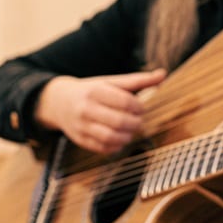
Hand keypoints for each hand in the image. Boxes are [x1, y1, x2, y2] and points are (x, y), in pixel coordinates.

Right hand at [34, 69, 165, 153]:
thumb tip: (163, 74)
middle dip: (136, 123)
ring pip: (111, 137)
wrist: (59, 102)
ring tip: (131, 130)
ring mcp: (81, 126)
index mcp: (96, 91)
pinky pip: (103, 148)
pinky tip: (121, 138)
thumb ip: (138, 80)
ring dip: (128, 136)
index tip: (141, 108)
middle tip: (139, 121)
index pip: (125, 102)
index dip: (139, 108)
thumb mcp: (112, 81)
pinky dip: (117, 146)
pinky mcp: (80, 140)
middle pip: (119, 121)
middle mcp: (86, 109)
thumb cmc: (92, 90)